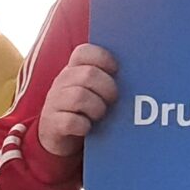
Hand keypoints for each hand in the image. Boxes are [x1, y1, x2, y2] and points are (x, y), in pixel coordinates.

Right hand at [35, 43, 119, 158]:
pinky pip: (70, 121)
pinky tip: (87, 128)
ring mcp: (55, 102)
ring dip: (97, 108)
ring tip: (100, 115)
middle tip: (113, 100)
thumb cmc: (84, 110)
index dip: (103, 58)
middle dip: (108, 88)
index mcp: (73, 69)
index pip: (84, 52)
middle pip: (88, 74)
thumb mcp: (92, 89)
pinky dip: (83, 126)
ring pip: (80, 97)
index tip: (116, 70)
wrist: (59, 137)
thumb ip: (105, 78)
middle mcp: (61, 82)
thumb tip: (137, 72)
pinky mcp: (52, 123)